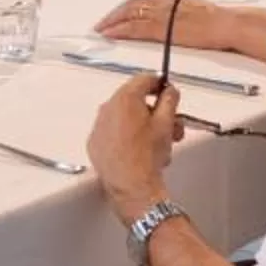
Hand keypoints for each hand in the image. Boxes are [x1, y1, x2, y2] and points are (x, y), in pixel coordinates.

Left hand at [88, 74, 180, 223]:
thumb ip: (169, 100)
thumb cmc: (147, 156)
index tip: (167, 92)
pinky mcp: (95, 144)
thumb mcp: (166, 123)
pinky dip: (126, 136)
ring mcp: (99, 126)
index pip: (143, 80)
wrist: (132, 186)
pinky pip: (113, 132)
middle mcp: (107, 108)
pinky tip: (140, 150)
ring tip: (158, 143)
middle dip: (154, 110)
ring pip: (124, 117)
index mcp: (125, 99)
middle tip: (170, 124)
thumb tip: (170, 92)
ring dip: (142, 124)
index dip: (159, 85)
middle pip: (134, 100)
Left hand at [94, 0, 265, 63]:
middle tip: (101, 23)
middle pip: (131, 4)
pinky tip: (111, 34)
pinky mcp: (163, 28)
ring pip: (130, 14)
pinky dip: (121, 30)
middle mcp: (163, 2)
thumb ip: (180, 8)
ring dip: (112, 21)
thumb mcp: (196, 6)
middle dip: (114, 14)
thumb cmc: (218, 19)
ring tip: (101, 29)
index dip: (125, 6)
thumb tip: (173, 11)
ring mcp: (162, 14)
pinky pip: (136, 27)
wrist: (227, 24)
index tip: (116, 14)